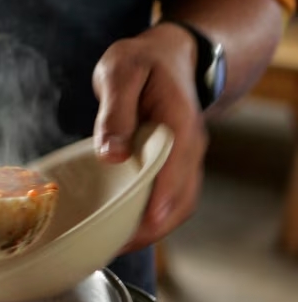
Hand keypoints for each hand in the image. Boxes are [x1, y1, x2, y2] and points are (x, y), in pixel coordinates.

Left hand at [92, 22, 208, 252]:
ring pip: (178, 205)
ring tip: (114, 245)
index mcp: (179, 125)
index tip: (142, 226)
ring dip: (152, 228)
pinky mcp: (173, 165)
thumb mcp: (122, 72)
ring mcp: (184, 159)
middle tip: (115, 247)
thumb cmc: (142, 62)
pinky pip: (167, 198)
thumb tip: (112, 155)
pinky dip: (149, 217)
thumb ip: (115, 112)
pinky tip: (121, 226)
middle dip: (153, 229)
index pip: (175, 173)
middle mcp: (189, 148)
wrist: (169, 55)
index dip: (160, 203)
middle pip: (182, 200)